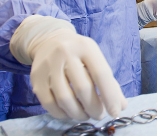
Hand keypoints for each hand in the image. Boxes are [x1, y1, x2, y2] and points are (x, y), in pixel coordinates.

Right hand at [12, 18, 126, 120]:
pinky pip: (49, 103)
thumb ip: (110, 82)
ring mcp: (48, 65)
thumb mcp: (96, 60)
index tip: (115, 111)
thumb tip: (121, 106)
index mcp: (86, 47)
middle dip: (94, 108)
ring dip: (78, 113)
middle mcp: (66, 53)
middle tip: (99, 115)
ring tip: (86, 115)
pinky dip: (62, 114)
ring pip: (65, 99)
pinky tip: (70, 114)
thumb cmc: (79, 54)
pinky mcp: (36, 78)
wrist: (50, 41)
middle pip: (82, 89)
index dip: (110, 96)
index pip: (101, 74)